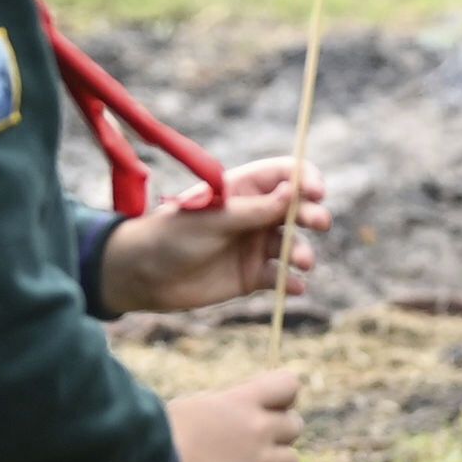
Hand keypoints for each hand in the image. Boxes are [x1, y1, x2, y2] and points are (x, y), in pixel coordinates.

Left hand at [99, 157, 329, 313]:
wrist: (143, 275)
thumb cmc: (171, 236)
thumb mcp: (214, 219)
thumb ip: (255, 209)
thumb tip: (294, 191)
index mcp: (242, 189)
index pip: (285, 174)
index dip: (306, 178)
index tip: (317, 191)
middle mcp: (254, 215)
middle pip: (297, 209)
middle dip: (312, 214)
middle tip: (319, 223)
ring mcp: (254, 245)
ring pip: (293, 244)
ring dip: (303, 251)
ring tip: (300, 262)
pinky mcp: (252, 276)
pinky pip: (281, 277)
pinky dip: (292, 282)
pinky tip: (293, 286)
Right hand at [155, 369, 302, 461]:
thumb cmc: (160, 436)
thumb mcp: (196, 407)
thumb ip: (230, 409)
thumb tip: (249, 413)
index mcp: (242, 401)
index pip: (289, 385)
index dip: (281, 398)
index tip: (266, 408)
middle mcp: (258, 430)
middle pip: (295, 426)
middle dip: (278, 433)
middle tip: (250, 443)